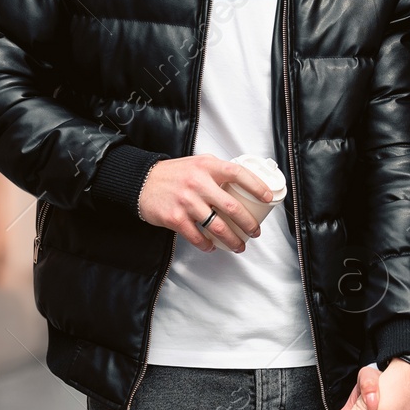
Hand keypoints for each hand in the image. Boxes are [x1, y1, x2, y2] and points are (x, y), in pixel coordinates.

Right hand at [136, 155, 272, 253]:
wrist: (142, 181)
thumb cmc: (174, 174)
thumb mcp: (198, 164)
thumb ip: (219, 171)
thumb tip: (245, 183)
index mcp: (207, 167)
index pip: (238, 173)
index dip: (256, 186)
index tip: (268, 197)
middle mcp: (198, 183)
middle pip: (232, 207)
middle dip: (248, 223)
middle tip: (255, 231)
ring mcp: (186, 202)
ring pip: (217, 226)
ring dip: (232, 239)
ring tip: (240, 245)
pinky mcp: (175, 218)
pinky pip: (197, 236)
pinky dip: (208, 244)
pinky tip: (213, 246)